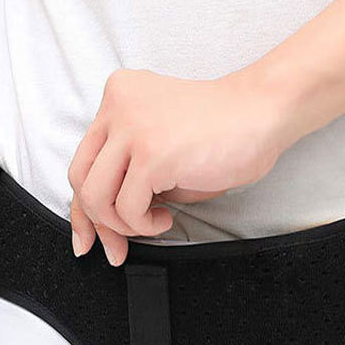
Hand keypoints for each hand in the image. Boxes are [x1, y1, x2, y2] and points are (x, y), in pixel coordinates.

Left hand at [68, 68, 284, 264]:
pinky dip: (145, 225)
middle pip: (80, 179)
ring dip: (124, 225)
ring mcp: (132, 128)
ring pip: (96, 196)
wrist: (264, 113)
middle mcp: (117, 106)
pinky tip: (167, 217)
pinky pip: (127, 209)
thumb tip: (106, 221)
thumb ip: (128, 172)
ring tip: (154, 221)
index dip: (84, 207)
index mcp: (118, 96)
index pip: (82, 160)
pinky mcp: (151, 154)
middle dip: (98, 223)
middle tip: (118, 248)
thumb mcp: (161, 147)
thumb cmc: (223, 134)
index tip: (90, 237)